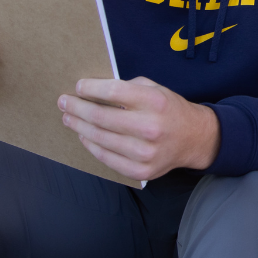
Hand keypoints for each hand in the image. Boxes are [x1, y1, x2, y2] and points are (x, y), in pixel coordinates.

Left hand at [58, 77, 220, 180]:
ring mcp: (145, 152)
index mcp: (154, 102)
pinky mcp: (140, 171)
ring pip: (99, 138)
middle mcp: (150, 128)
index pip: (113, 92)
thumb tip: (92, 90)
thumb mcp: (155, 89)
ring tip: (68, 118)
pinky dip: (90, 145)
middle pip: (101, 117)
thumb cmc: (168, 109)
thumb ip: (127, 88)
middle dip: (77, 108)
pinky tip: (83, 136)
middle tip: (64, 102)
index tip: (78, 87)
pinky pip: (106, 157)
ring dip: (78, 127)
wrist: (193, 138)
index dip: (90, 88)